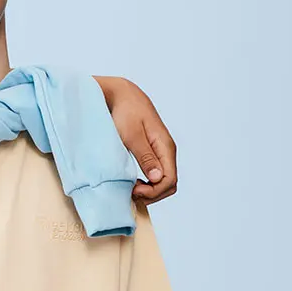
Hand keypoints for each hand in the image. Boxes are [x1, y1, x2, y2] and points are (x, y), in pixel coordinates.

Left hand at [95, 76, 178, 203]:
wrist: (122, 95)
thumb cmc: (125, 112)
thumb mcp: (131, 135)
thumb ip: (145, 156)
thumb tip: (157, 177)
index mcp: (165, 147)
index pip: (169, 180)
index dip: (153, 192)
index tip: (133, 191)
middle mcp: (167, 151)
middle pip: (169, 184)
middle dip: (152, 194)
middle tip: (131, 193)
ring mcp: (161, 152)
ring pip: (163, 181)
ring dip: (149, 191)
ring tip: (131, 189)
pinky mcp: (153, 152)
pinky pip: (156, 174)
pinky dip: (147, 184)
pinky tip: (133, 183)